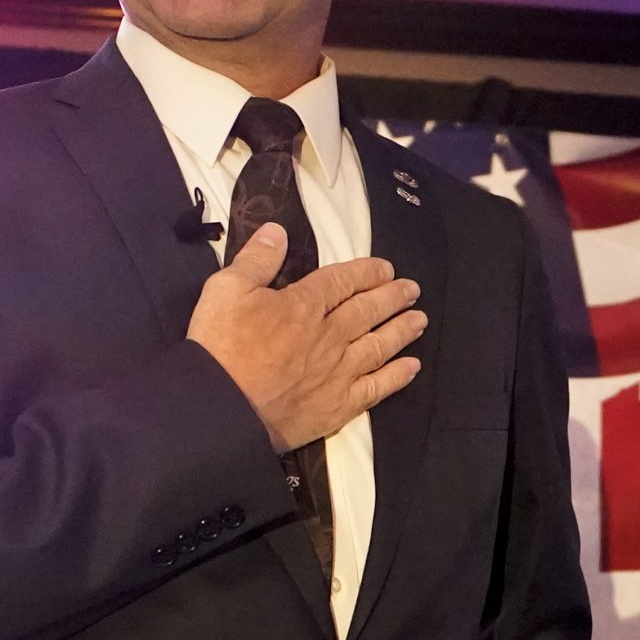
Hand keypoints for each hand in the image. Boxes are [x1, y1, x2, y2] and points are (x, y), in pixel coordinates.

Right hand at [187, 223, 426, 451]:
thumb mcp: (226, 289)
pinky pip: (376, 388)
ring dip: (402, 331)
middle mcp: (330, 336)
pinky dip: (396, 377)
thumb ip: (256, 259)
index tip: (386, 268)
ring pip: (379, 346)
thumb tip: (278, 231)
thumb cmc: (219, 347)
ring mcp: (337, 373)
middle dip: (393, 297)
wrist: (219, 408)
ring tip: (420, 320)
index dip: (367, 272)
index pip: (343, 281)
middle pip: (368, 311)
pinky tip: (412, 368)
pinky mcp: (337, 406)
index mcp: (304, 305)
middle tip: (412, 290)